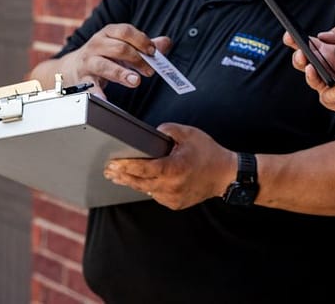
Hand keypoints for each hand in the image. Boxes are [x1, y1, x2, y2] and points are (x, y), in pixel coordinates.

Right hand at [58, 24, 172, 96]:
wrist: (74, 66)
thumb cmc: (105, 54)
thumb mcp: (123, 45)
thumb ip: (144, 44)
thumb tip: (166, 42)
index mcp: (108, 32)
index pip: (125, 31)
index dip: (141, 40)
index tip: (153, 52)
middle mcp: (97, 44)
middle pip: (119, 48)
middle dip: (137, 59)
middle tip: (150, 71)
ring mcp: (89, 61)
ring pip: (105, 65)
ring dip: (122, 73)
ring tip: (136, 81)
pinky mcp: (83, 79)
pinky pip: (90, 86)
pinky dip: (97, 93)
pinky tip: (105, 99)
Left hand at [103, 123, 235, 209]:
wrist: (225, 175)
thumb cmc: (209, 154)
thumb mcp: (190, 134)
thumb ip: (168, 130)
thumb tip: (154, 133)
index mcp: (174, 168)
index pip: (143, 169)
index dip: (125, 166)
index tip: (113, 163)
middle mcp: (172, 186)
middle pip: (138, 182)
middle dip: (122, 175)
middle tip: (109, 170)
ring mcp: (173, 197)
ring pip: (146, 190)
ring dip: (133, 182)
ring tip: (119, 175)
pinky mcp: (175, 204)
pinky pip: (156, 195)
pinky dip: (149, 187)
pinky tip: (142, 181)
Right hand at [284, 26, 334, 118]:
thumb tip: (322, 35)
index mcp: (327, 52)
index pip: (306, 45)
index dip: (294, 41)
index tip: (289, 36)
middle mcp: (324, 67)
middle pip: (302, 63)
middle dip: (298, 58)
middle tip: (301, 54)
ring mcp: (327, 84)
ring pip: (310, 80)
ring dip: (309, 75)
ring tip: (312, 68)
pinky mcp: (334, 99)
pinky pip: (327, 96)